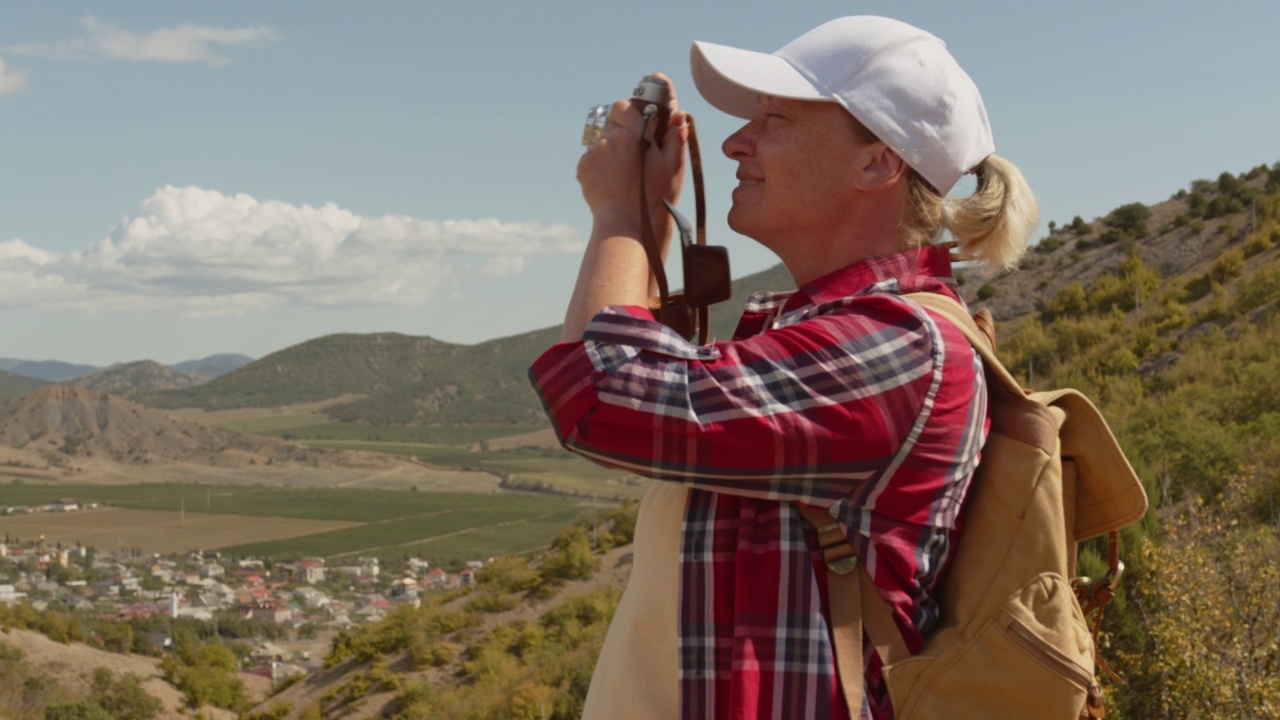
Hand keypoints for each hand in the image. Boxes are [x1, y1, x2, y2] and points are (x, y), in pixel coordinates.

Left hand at [577, 73, 687, 254]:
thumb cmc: (651, 195)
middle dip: (621, 135)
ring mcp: (593, 153)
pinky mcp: (583, 167)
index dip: (629, 114)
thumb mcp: (669, 166)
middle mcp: (608, 140)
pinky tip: (611, 181)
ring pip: (602, 142)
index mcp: (630, 135)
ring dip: (610, 151)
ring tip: (622, 173)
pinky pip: (592, 158)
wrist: (623, 220)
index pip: (622, 106)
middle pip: (612, 125)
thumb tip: (677, 115)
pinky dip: (600, 166)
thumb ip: (673, 138)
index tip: (635, 126)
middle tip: (633, 155)